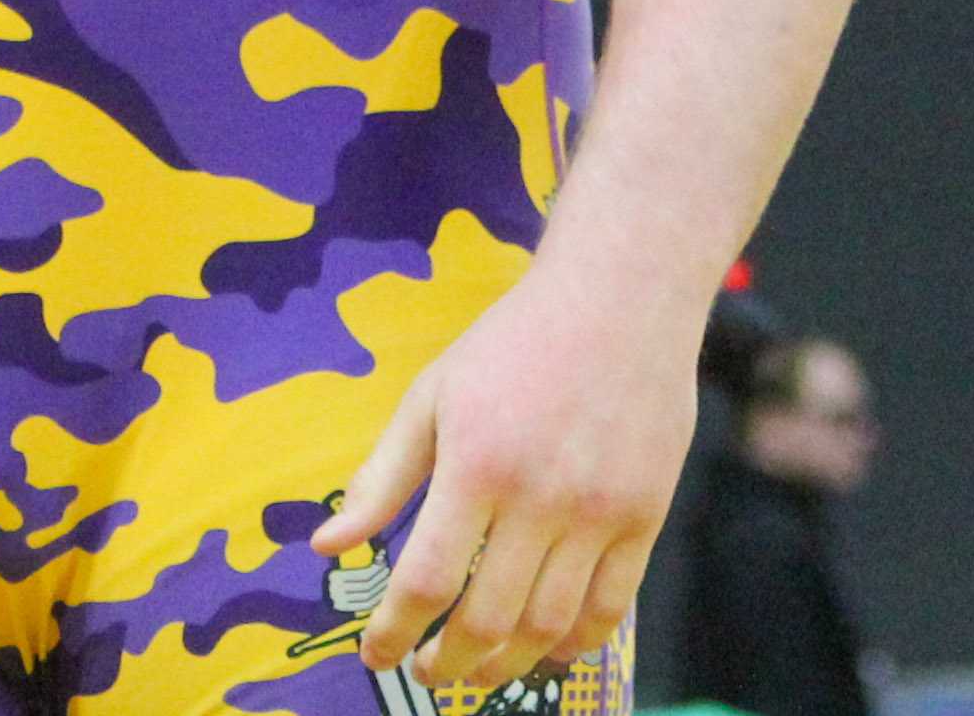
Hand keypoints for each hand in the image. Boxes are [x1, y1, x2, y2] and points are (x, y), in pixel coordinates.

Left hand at [316, 268, 696, 701]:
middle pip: (489, 618)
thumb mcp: (432, 395)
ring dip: (508, 665)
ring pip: (549, 626)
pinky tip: (546, 652)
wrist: (620, 299)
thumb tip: (327, 547)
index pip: (427, 580)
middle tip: (428, 673)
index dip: (394, 632)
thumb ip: (382, 477)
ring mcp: (599, 513)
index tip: (376, 656)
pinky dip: (575, 645)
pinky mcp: (646, 516)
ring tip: (479, 671)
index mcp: (476, 464)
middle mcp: (540, 498)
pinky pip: (610, 608)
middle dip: (449, 662)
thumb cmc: (513, 344)